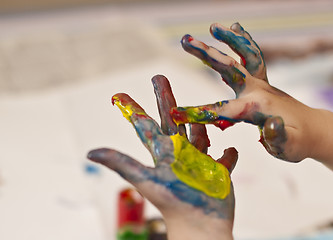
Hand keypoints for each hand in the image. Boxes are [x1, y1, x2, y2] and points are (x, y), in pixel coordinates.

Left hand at [87, 75, 236, 239]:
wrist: (200, 226)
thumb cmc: (175, 202)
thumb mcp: (147, 179)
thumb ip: (122, 164)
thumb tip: (90, 153)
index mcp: (163, 152)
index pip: (145, 126)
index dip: (133, 109)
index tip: (119, 95)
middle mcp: (180, 153)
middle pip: (173, 121)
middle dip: (166, 99)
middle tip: (158, 77)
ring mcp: (200, 162)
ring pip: (200, 135)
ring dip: (200, 122)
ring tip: (201, 110)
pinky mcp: (219, 172)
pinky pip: (225, 159)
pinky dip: (228, 154)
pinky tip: (231, 149)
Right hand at [171, 23, 319, 161]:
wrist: (316, 131)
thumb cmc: (299, 143)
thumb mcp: (289, 147)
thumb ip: (277, 137)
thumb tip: (269, 124)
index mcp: (258, 108)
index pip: (223, 110)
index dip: (198, 113)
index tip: (175, 113)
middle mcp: (258, 90)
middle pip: (229, 68)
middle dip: (206, 54)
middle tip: (185, 40)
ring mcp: (261, 84)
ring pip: (244, 56)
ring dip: (228, 40)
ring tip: (213, 26)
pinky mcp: (263, 83)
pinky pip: (252, 57)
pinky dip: (243, 42)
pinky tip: (235, 28)